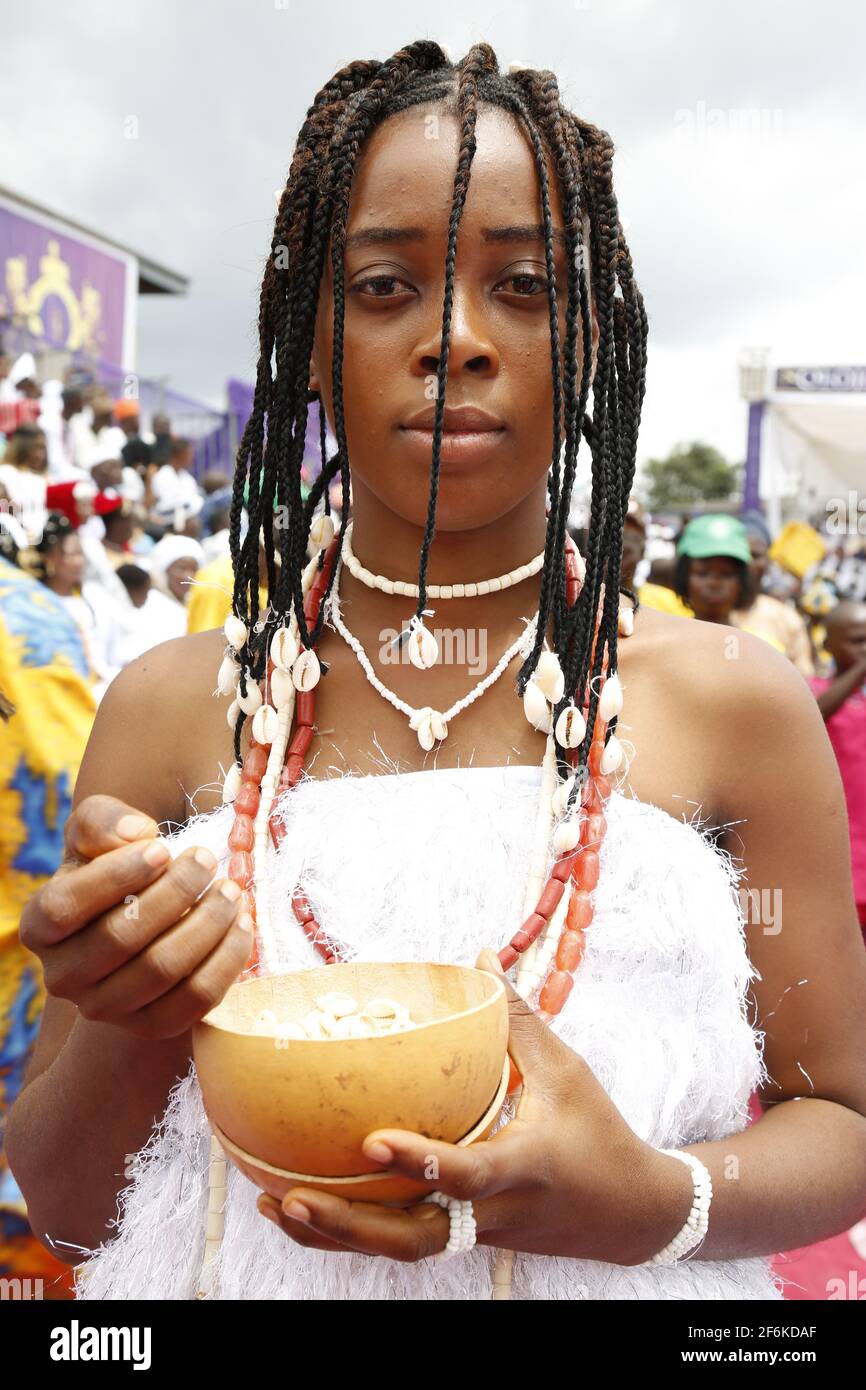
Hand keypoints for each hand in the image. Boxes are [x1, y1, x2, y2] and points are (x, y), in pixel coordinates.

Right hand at [20, 794, 251, 1038]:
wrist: (138, 935)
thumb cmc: (114, 873)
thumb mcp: (97, 837)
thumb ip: (102, 821)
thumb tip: (135, 832)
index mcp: (41, 926)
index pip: (66, 906)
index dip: (115, 875)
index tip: (162, 848)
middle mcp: (64, 976)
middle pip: (120, 938)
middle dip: (174, 893)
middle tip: (207, 861)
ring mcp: (106, 1008)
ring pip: (163, 969)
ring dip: (207, 924)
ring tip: (231, 890)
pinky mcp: (151, 1025)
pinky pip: (196, 999)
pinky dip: (226, 959)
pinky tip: (241, 923)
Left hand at [258, 949, 692, 1264]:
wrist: (630, 1214)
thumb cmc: (599, 1132)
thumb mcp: (566, 1070)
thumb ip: (517, 1019)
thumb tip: (478, 958)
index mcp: (526, 1165)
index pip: (469, 1174)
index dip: (421, 1163)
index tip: (370, 1142)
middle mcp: (496, 1211)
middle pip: (417, 1238)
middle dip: (352, 1226)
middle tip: (292, 1197)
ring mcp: (479, 1234)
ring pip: (402, 1250)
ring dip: (339, 1236)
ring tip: (277, 1205)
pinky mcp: (468, 1239)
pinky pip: (405, 1242)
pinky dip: (354, 1233)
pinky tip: (306, 1211)